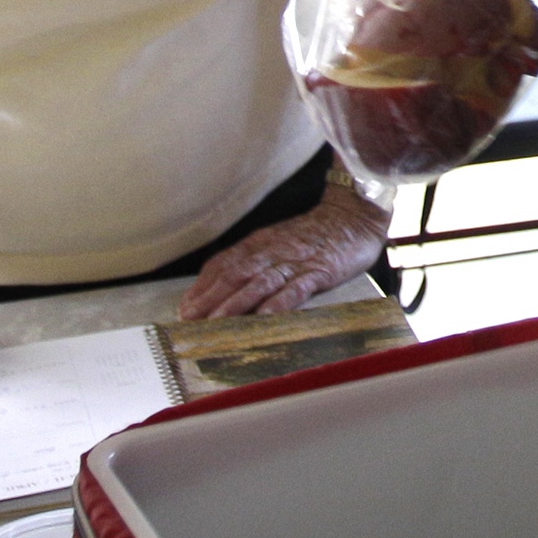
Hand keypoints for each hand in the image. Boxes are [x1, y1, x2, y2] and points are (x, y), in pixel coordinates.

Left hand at [176, 193, 390, 318]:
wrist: (353, 215)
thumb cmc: (314, 235)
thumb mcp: (277, 243)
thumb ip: (253, 262)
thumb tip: (223, 287)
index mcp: (259, 244)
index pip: (223, 264)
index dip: (202, 286)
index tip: (184, 308)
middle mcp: (272, 251)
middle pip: (235, 274)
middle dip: (210, 298)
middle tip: (189, 320)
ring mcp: (296, 261)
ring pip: (260, 282)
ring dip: (236, 303)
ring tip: (217, 322)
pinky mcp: (320, 270)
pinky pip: (297, 288)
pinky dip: (280, 302)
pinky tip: (266, 317)